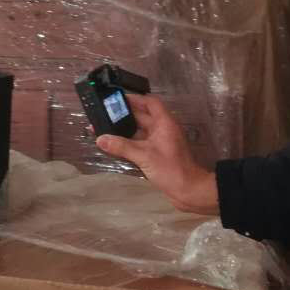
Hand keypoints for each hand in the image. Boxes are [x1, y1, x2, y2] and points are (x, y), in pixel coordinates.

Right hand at [94, 94, 220, 215]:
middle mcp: (162, 129)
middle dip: (124, 115)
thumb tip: (101, 139)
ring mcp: (160, 142)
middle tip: (103, 115)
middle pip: (142, 116)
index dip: (134, 99)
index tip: (116, 100)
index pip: (150, 102)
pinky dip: (128, 143)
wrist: (188, 191)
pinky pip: (140, 144)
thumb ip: (122, 146)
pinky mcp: (157, 154)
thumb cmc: (170, 169)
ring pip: (139, 131)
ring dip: (124, 130)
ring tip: (104, 129)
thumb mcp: (144, 156)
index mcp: (164, 123)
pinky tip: (114, 146)